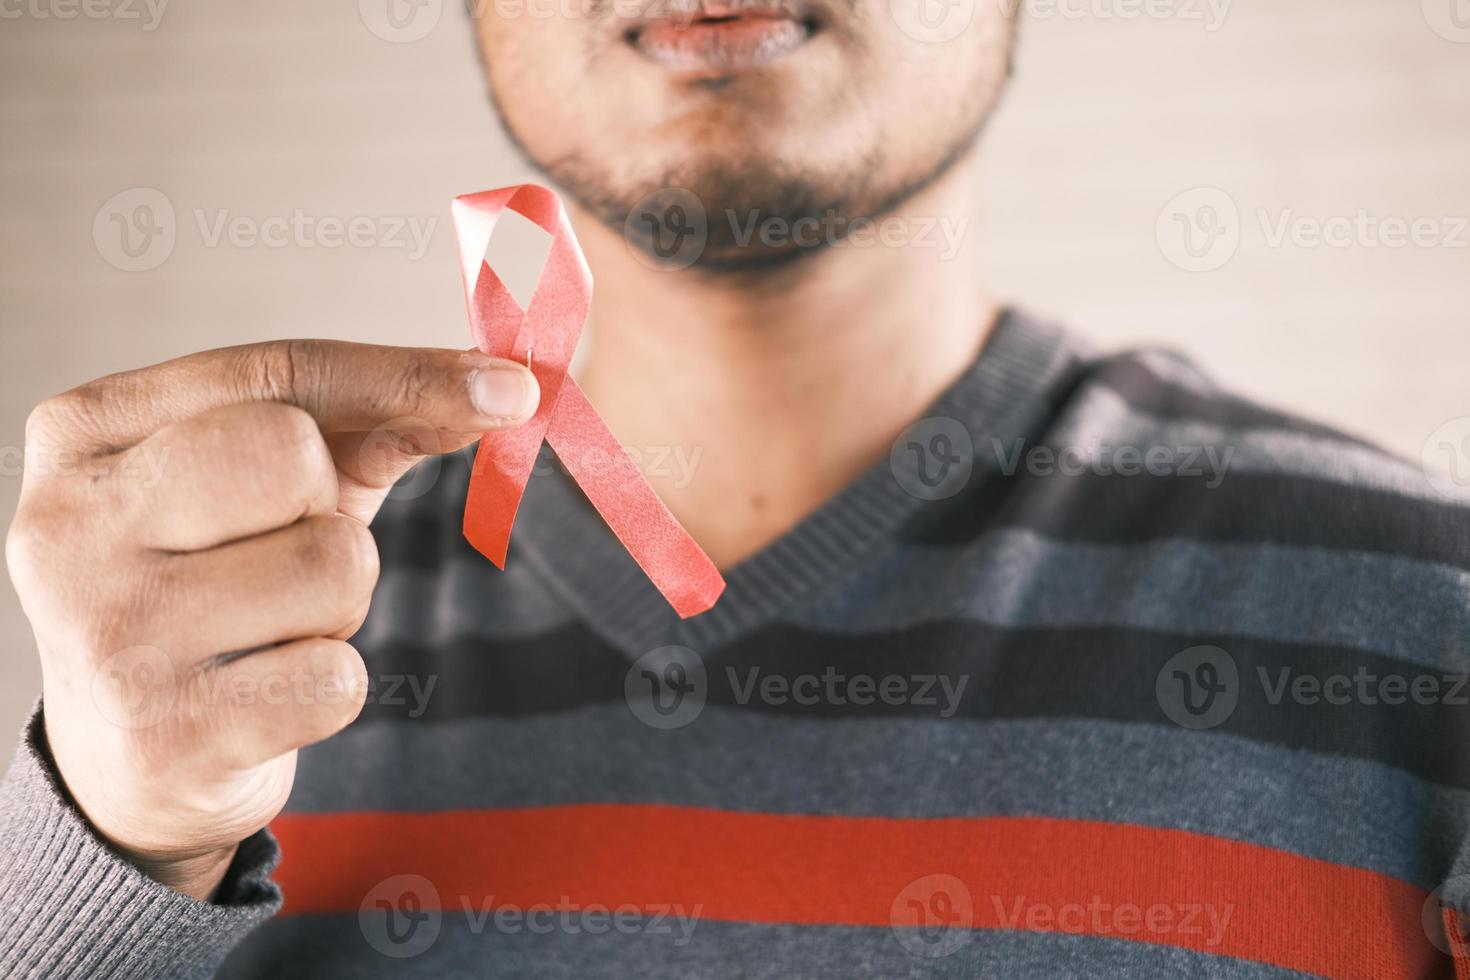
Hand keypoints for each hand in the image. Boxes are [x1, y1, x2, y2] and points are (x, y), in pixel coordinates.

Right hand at [4, 340, 538, 899]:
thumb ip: (370, 420)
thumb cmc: (211, 584)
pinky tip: (261, 696)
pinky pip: (336, 679)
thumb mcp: (266, 486)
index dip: (404, 374)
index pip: (275, 370)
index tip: (511, 388)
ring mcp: (110, 632)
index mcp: (87, 433)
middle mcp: (71, 524)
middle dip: (330, 508)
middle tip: (282, 556)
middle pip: (296, 457)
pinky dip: (328, 686)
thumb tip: (506, 386)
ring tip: (266, 631)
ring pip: (333, 566)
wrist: (126, 757)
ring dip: (336, 606)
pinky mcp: (166, 734)